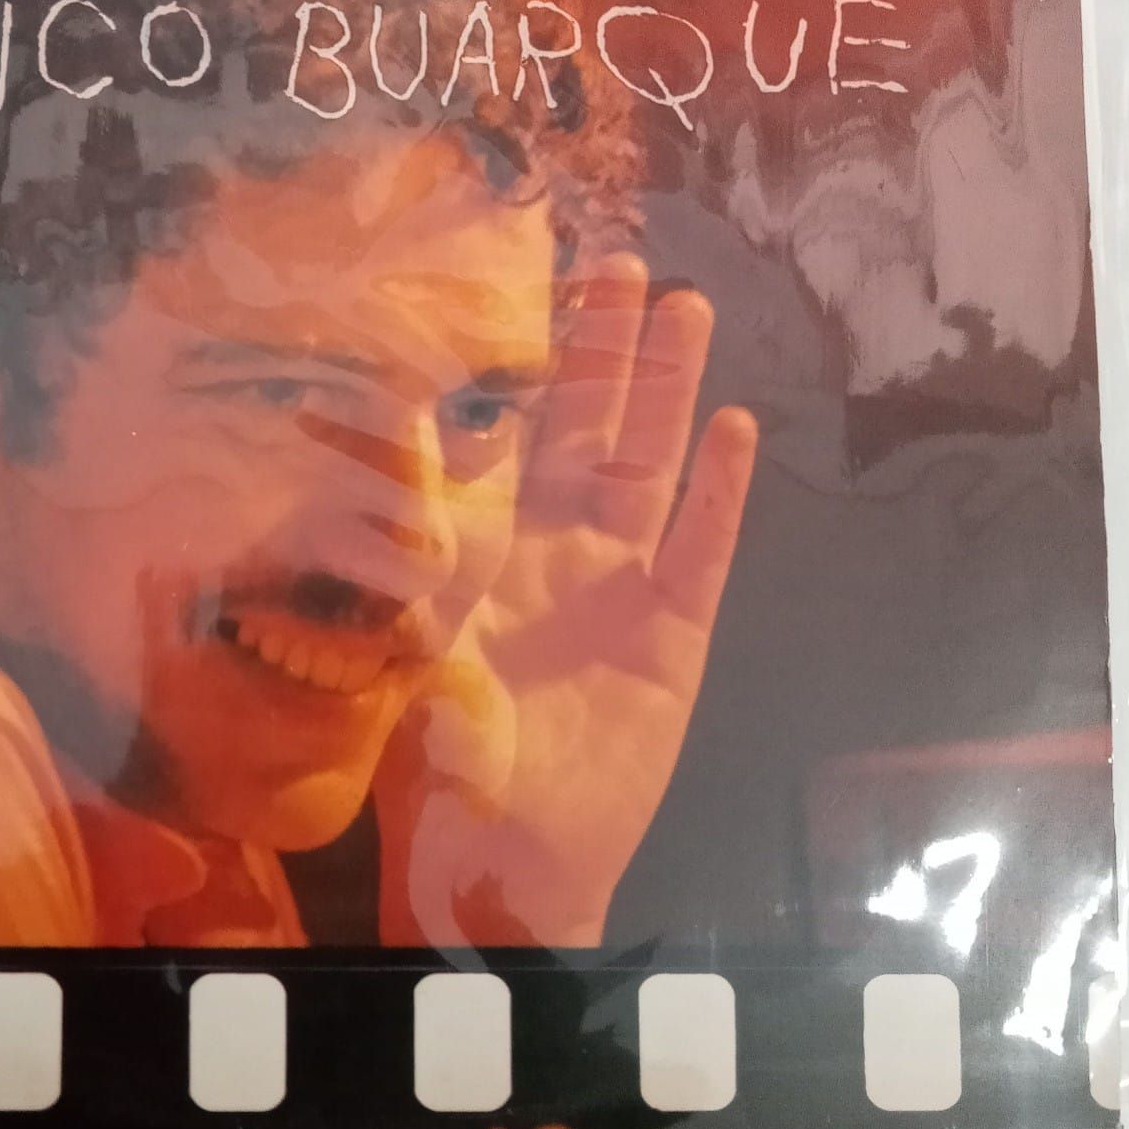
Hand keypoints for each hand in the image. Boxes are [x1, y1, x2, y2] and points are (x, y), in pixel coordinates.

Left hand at [374, 254, 757, 946]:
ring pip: (648, 467)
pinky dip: (718, 493)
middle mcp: (553, 552)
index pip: (505, 437)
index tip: (528, 288)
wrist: (510, 864)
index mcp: (483, 550)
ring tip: (685, 309)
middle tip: (621, 264)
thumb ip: (418, 560)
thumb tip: (395, 447)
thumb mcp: (413, 659)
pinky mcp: (673, 638)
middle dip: (604, 350)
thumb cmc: (444, 770)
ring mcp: (618, 588)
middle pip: (587, 430)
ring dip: (667, 391)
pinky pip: (700, 552)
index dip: (520, 369)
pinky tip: (733, 427)